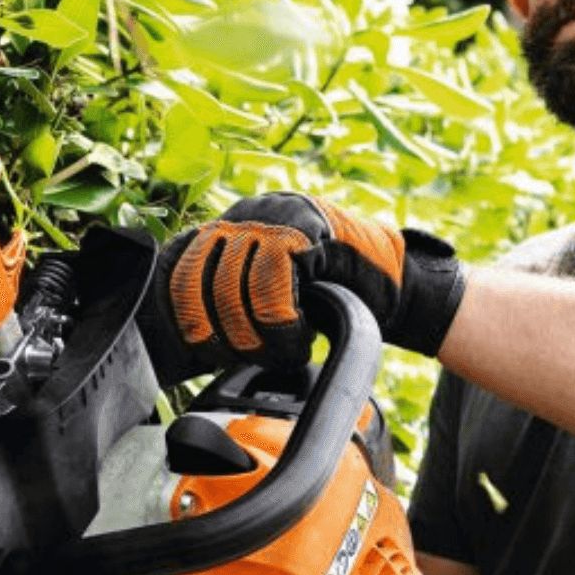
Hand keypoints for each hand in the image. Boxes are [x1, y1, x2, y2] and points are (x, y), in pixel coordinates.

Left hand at [142, 192, 465, 381]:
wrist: (396, 285)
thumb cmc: (332, 299)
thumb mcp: (270, 297)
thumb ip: (231, 302)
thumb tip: (188, 338)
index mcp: (227, 231)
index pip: (178, 271)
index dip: (187, 319)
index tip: (206, 354)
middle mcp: (244, 214)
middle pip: (197, 280)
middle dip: (221, 334)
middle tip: (252, 360)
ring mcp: (273, 215)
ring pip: (232, 285)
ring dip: (253, 336)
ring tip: (282, 354)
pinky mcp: (305, 226)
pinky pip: (271, 283)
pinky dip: (280, 325)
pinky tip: (300, 340)